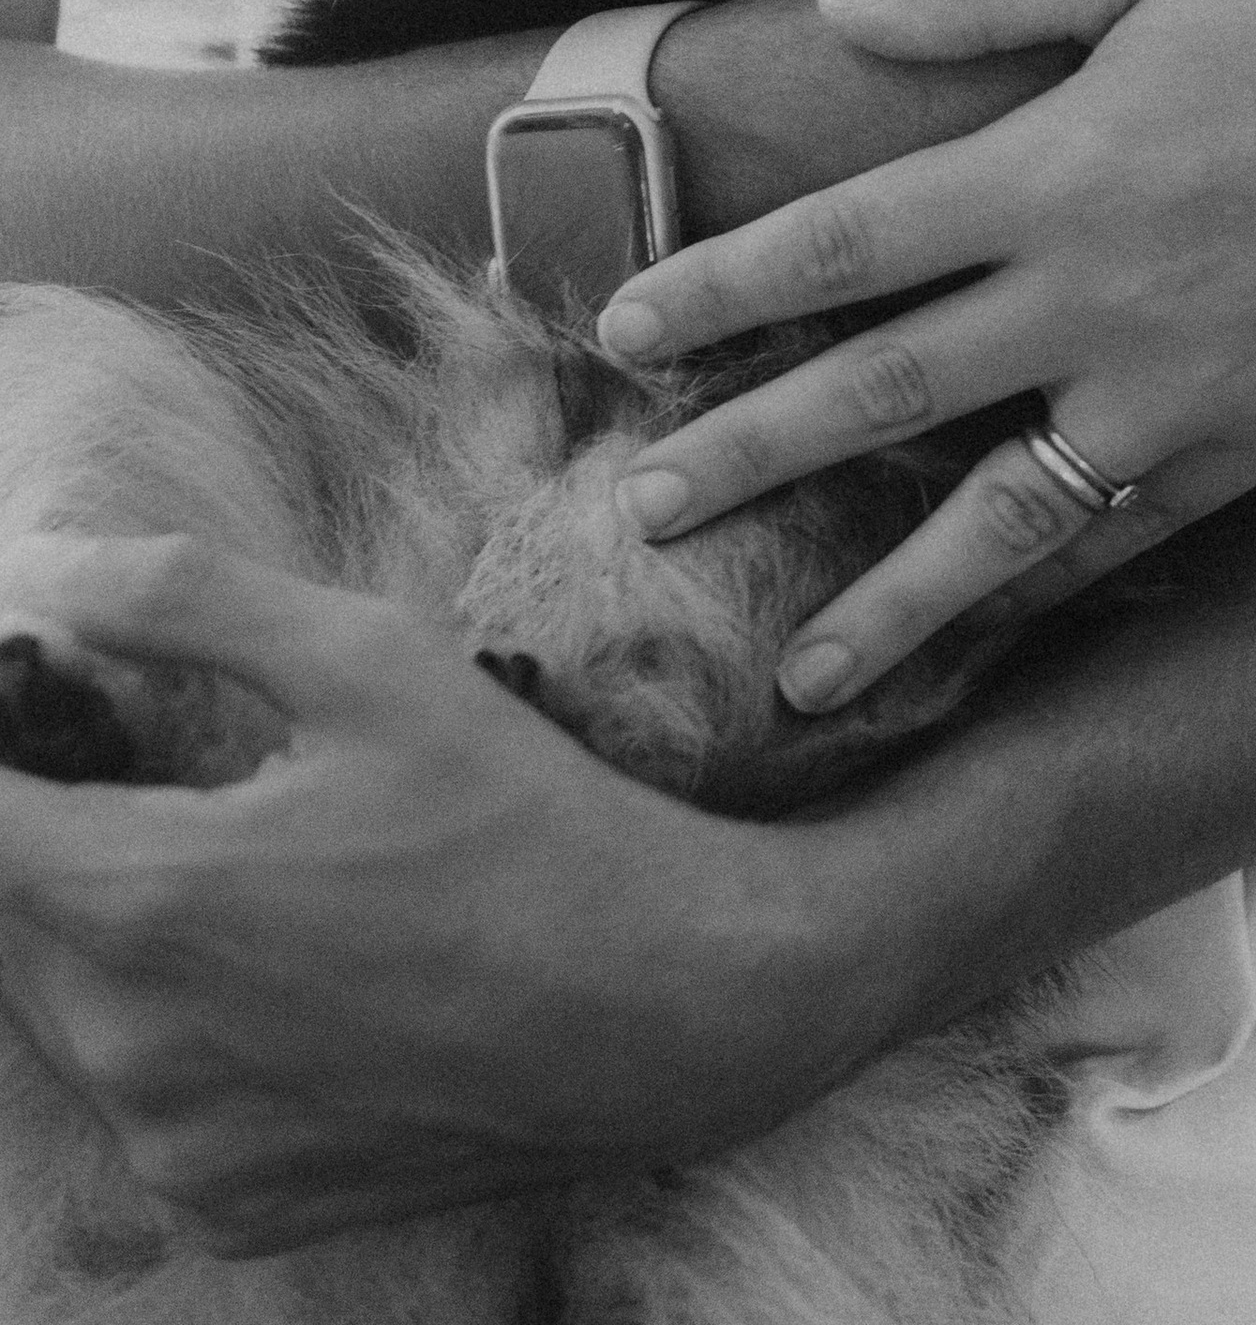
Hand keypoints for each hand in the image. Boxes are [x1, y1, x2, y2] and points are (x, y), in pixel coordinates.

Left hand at [0, 535, 838, 1251]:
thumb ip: (188, 600)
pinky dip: (168, 1024)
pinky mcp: (222, 1208)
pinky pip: (139, 1098)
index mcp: (149, 901)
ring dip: (102, 924)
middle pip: (9, 913)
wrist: (665, 1008)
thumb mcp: (373, 662)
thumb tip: (49, 570)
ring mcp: (174, 1150)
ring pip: (62, 1009)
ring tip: (228, 852)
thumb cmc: (527, 817)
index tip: (36, 690)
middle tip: (141, 753)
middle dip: (52, 823)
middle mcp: (131, 1050)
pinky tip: (278, 964)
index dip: (5, 737)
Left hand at [596, 0, 1255, 713]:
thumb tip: (836, 2)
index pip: (839, 245)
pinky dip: (1052, 592)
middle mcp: (1099, 299)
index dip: (715, 291)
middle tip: (637, 514)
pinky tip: (997, 629)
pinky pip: (1132, 537)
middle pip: (881, 392)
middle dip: (746, 456)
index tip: (616, 332)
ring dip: (886, 599)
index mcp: (1057, 166)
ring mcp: (1184, 391)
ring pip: (1000, 520)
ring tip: (797, 673)